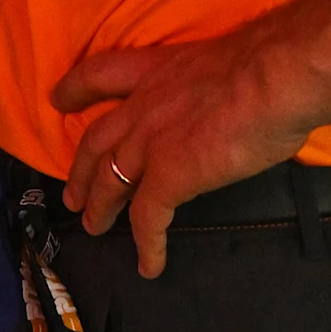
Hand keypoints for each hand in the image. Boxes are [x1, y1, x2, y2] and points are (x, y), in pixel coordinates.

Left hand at [54, 31, 315, 278]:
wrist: (273, 78)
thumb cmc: (265, 65)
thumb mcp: (220, 66)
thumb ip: (208, 89)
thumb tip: (231, 104)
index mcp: (155, 70)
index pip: (100, 75)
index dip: (75, 88)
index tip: (57, 99)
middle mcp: (143, 106)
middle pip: (97, 142)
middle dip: (81, 170)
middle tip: (71, 195)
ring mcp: (149, 143)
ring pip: (110, 182)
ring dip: (100, 208)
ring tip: (94, 227)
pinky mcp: (167, 176)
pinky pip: (147, 219)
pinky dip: (146, 246)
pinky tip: (148, 265)